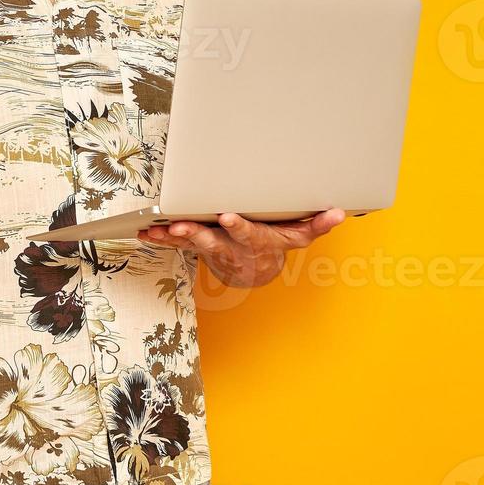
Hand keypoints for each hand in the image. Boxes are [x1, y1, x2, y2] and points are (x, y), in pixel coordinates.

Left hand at [137, 208, 346, 287]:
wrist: (254, 271)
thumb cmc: (275, 244)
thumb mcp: (298, 236)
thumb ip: (317, 225)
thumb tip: (340, 213)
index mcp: (254, 242)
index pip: (247, 234)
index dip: (237, 227)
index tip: (227, 216)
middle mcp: (230, 248)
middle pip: (211, 241)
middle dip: (195, 233)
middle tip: (178, 226)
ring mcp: (211, 248)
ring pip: (189, 242)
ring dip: (171, 237)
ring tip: (154, 229)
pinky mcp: (197, 246)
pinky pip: (176, 243)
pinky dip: (159, 238)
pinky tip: (144, 232)